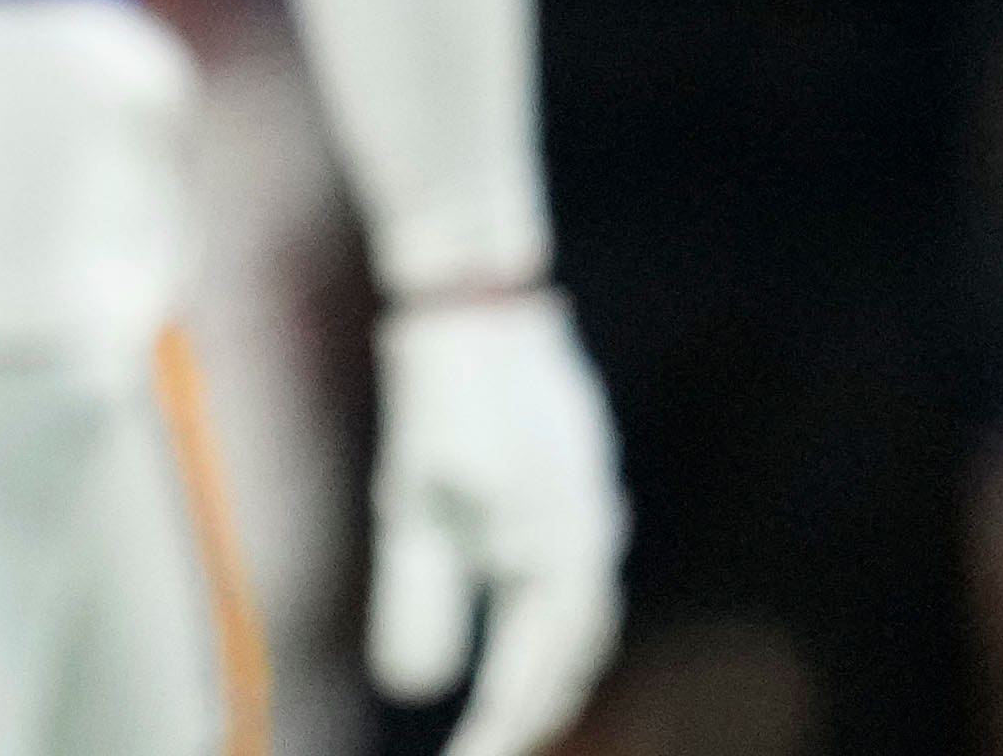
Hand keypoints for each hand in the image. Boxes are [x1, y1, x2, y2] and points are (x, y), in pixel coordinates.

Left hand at [369, 285, 626, 755]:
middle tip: (485, 748)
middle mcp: (591, 537)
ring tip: (501, 710)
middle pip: (566, 655)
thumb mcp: (417, 502)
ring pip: (573, 614)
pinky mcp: (572, 473)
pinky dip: (541, 610)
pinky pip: (566, 567)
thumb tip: (411, 687)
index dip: (498, 732)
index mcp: (564, 556)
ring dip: (540, 666)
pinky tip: (508, 613)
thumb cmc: (442, 397)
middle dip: (526, 709)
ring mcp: (589, 502)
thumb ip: (420, 595)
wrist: (477, 291)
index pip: (532, 679)